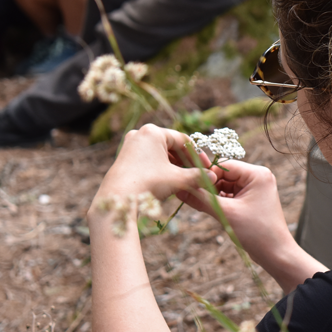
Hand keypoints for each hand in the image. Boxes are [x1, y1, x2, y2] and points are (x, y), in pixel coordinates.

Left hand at [93, 124, 216, 209]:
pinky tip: (169, 181)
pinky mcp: (124, 157)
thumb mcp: (177, 179)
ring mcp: (130, 145)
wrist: (118, 200)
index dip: (198, 155)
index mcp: (153, 132)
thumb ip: (197, 176)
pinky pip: (149, 159)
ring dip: (175, 166)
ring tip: (185, 180)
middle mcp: (140, 134)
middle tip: (198, 174)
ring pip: (160, 153)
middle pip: (171, 146)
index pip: (183, 140)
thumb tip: (213, 177)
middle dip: (186, 161)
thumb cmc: (149, 183)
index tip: (206, 168)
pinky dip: (161, 168)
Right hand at [176, 160, 295, 268]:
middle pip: (224, 175)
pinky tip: (209, 209)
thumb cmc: (256, 232)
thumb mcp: (226, 213)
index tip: (189, 184)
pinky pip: (230, 196)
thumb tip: (179, 189)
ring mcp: (255, 189)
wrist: (276, 254)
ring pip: (225, 186)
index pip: (224, 166)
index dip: (206, 175)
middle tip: (190, 195)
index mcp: (257, 174)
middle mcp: (258, 178)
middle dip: (208, 186)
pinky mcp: (251, 201)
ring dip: (212, 195)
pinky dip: (219, 202)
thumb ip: (202, 199)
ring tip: (199, 204)